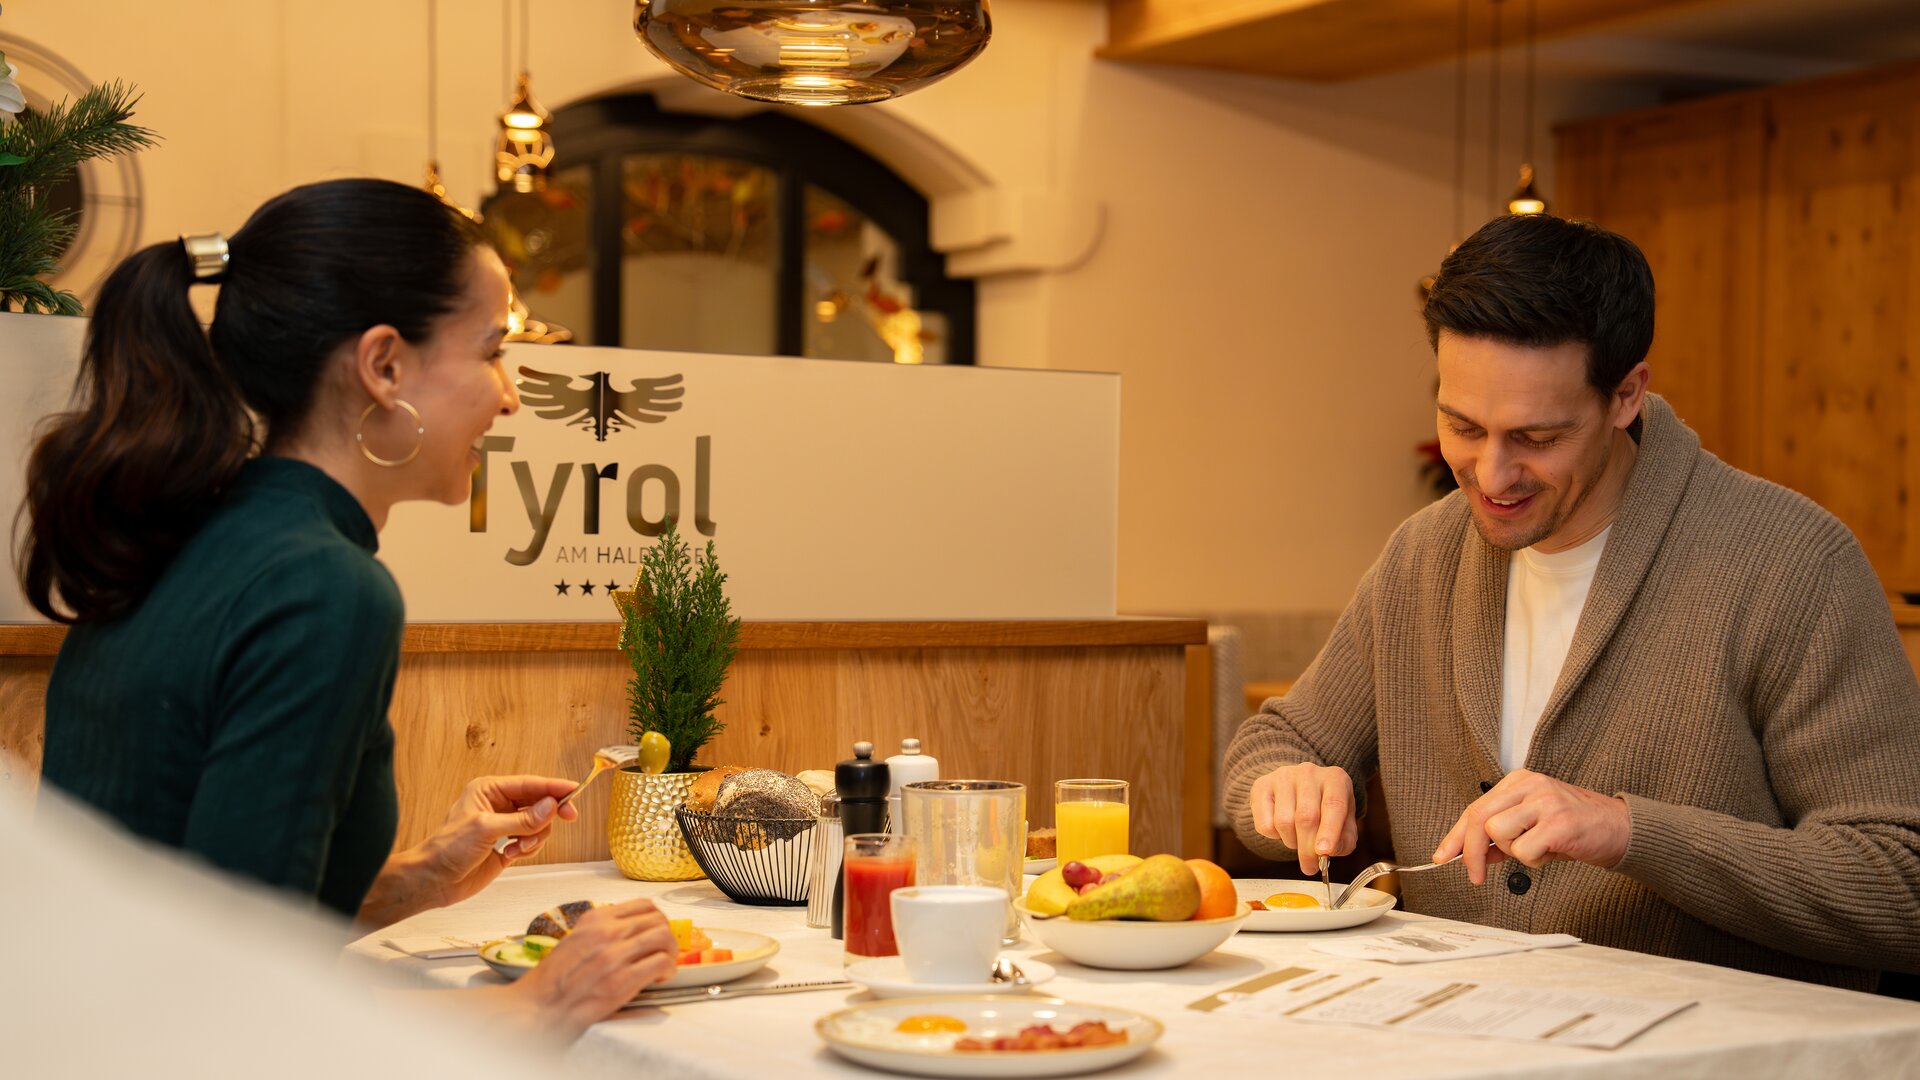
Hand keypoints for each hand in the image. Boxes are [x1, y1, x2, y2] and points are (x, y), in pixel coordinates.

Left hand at [413, 774, 582, 906]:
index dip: (553, 787)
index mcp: (489, 790)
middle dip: (548, 814)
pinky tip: (510, 854)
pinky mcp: (507, 845)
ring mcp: (504, 825)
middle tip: (568, 817)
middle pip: (538, 803)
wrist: (434, 880)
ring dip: (534, 836)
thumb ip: (522, 819)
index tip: (575, 789)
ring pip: (538, 824)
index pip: (529, 784)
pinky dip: (528, 848)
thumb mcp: (486, 829)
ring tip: (518, 848)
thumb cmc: (449, 849)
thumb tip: (551, 806)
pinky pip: (532, 841)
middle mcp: (498, 805)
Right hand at [510, 898, 677, 1036]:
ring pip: (664, 936)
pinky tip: (659, 978)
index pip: (643, 905)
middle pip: (658, 919)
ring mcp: (615, 954)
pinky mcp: (623, 979)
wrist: (540, 1006)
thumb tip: (631, 930)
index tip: (657, 931)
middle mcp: (606, 932)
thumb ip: (603, 931)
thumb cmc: (555, 980)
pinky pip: (662, 962)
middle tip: (664, 950)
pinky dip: (668, 969)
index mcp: (595, 920)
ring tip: (664, 964)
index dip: (657, 919)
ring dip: (670, 951)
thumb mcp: (576, 939)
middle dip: (667, 935)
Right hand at [1247, 762, 1357, 874]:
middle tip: (1310, 867)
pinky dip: (1274, 837)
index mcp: (1335, 779)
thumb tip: (1326, 853)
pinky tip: (1282, 830)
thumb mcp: (1344, 822)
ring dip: (1291, 842)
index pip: (1333, 805)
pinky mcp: (1261, 786)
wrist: (1297, 788)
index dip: (1329, 831)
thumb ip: (1343, 840)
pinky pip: (1264, 823)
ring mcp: (1283, 776)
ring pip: (1284, 822)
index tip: (1324, 852)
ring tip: (1298, 841)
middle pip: (1306, 817)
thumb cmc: (1325, 809)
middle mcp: (1309, 772)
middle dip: (1308, 848)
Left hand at [1432, 769, 1630, 883]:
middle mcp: (1530, 785)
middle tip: (1474, 876)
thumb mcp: (1534, 826)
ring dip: (1512, 852)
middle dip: (1469, 851)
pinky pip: (1524, 851)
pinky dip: (1533, 861)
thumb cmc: (1576, 828)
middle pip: (1478, 818)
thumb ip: (1502, 837)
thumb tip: (1470, 854)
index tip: (1442, 856)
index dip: (1455, 835)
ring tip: (1538, 850)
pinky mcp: (1559, 823)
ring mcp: (1545, 802)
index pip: (1475, 808)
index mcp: (1520, 781)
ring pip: (1498, 833)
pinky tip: (1552, 853)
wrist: (1621, 829)